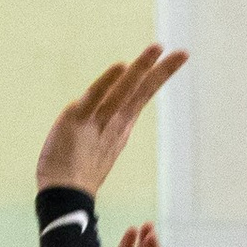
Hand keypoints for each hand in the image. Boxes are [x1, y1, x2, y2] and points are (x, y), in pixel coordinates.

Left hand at [35, 45, 187, 200]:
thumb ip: (100, 131)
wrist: (63, 198)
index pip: (141, 96)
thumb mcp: (95, 149)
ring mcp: (98, 122)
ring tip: (158, 48)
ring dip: (141, 69)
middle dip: (162, 72)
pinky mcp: (76, 121)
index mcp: (120, 128)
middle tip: (183, 53)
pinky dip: (108, 82)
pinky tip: (122, 67)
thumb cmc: (74, 178)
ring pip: (124, 91)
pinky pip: (95, 98)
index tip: (174, 59)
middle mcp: (114, 123)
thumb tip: (101, 117)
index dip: (157, 77)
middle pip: (142, 93)